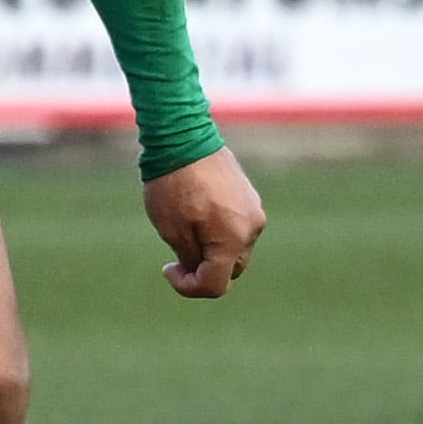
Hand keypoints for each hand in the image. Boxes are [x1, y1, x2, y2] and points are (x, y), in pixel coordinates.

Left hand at [144, 147, 264, 297]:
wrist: (184, 136)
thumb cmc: (174, 184)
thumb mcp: (173, 231)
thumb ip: (192, 259)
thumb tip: (200, 270)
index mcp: (233, 240)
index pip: (216, 285)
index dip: (188, 287)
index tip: (167, 268)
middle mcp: (252, 228)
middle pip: (230, 269)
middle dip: (203, 269)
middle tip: (176, 256)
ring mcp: (254, 210)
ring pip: (235, 248)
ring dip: (212, 250)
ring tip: (186, 230)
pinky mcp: (250, 196)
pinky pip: (237, 226)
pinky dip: (219, 231)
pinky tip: (197, 214)